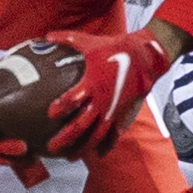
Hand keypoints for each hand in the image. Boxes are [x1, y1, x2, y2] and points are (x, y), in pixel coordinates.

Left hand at [40, 27, 170, 160]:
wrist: (145, 56)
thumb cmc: (116, 48)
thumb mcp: (89, 42)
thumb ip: (67, 40)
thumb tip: (46, 36)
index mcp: (93, 83)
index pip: (73, 99)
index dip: (61, 107)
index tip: (50, 114)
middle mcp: (103, 101)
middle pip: (82, 124)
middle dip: (66, 137)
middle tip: (51, 146)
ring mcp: (113, 110)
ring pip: (97, 135)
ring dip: (83, 148)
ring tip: (70, 157)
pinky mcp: (123, 114)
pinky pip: (114, 134)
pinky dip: (106, 146)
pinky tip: (97, 154)